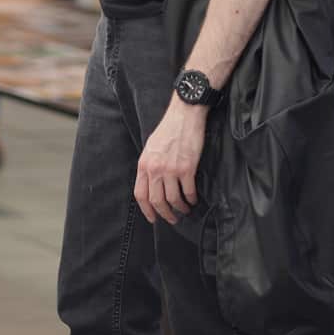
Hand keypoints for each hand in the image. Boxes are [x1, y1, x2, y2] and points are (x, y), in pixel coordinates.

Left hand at [134, 97, 205, 224]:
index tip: (153, 218)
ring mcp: (171, 169)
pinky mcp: (187, 168)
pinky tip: (193, 200)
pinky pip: (188, 191)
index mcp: (143, 164)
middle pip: (157, 201)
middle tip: (172, 219)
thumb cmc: (168, 130)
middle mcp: (155, 169)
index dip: (146, 210)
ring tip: (185, 209)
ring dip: (180, 208)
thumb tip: (151, 184)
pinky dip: (191, 199)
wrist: (184, 115)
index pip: (140, 195)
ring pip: (173, 199)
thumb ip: (149, 166)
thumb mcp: (150, 147)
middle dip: (165, 214)